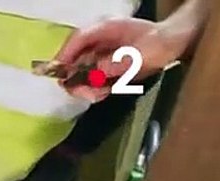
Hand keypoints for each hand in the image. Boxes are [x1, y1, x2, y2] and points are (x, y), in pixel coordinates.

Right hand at [55, 18, 188, 101]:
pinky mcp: (104, 66)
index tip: (60, 75)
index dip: (65, 56)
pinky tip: (106, 92)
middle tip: (90, 93)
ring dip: (85, 87)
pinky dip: (94, 89)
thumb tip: (96, 73)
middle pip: (72, 59)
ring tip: (102, 94)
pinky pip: (89, 80)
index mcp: (106, 28)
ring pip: (78, 72)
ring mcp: (99, 53)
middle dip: (75, 79)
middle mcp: (98, 40)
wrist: (177, 44)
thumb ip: (120, 62)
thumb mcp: (144, 53)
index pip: (77, 39)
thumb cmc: (163, 43)